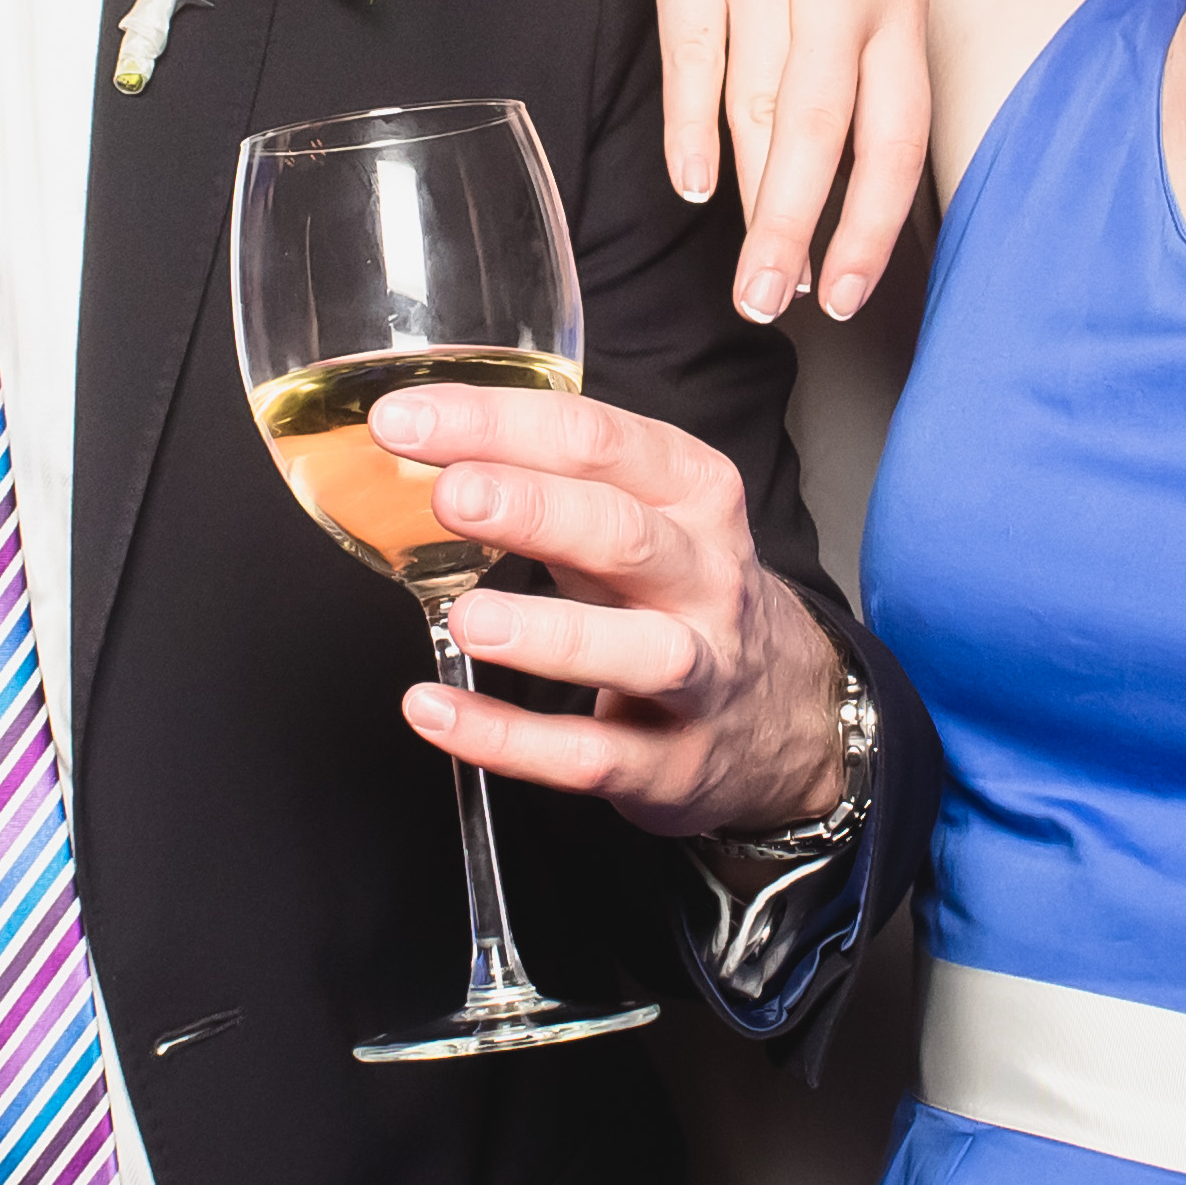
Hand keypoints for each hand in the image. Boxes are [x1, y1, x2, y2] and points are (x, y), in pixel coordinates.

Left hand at [367, 382, 847, 836]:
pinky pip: (591, 755)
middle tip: (450, 497)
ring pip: (637, 652)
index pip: (598, 441)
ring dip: (549, 633)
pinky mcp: (670, 764)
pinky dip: (510, 740)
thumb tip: (415, 438)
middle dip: (535, 510)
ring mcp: (699, 676)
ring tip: (465, 619)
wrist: (782, 712)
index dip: (498, 424)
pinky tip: (438, 712)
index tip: (403, 420)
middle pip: (625, 534)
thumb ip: (546, 474)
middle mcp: (706, 579)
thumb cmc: (678, 592)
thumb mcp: (640, 513)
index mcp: (693, 495)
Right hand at [641, 0, 932, 324]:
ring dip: (755, 206)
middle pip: (830, 139)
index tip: (851, 292)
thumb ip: (873, 35)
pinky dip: (693, 127)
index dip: (876, 221)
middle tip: (779, 310)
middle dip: (806, 238)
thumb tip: (853, 145)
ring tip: (740, 280)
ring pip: (765, 110)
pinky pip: (696, 56)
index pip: (898, 131)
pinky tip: (691, 185)